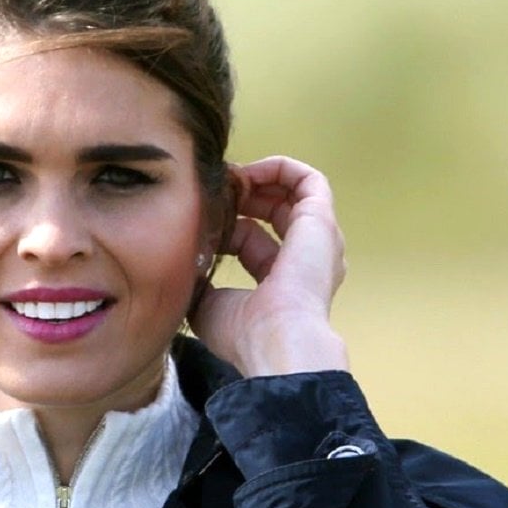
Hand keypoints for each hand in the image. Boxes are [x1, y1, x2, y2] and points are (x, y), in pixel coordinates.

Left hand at [189, 156, 348, 376]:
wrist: (273, 339)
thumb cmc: (242, 332)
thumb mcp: (209, 303)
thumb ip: (199, 278)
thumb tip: (186, 257)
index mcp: (280, 283)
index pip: (249, 239)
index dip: (223, 223)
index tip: (195, 216)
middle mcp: (304, 259)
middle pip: (271, 213)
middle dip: (239, 197)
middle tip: (210, 191)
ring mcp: (316, 239)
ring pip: (290, 193)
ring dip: (256, 180)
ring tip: (227, 178)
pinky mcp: (321, 220)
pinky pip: (308, 180)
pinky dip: (278, 168)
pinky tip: (246, 173)